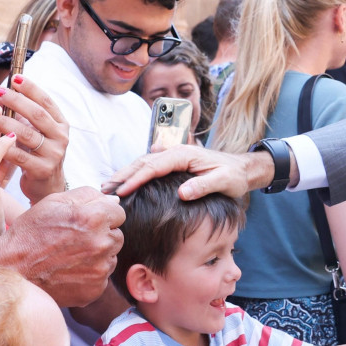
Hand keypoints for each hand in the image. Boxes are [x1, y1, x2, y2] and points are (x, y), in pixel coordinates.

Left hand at [0, 75, 69, 202]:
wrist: (47, 187)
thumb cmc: (37, 154)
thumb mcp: (38, 132)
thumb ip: (26, 116)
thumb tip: (2, 91)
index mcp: (60, 124)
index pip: (46, 101)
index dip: (31, 88)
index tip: (15, 77)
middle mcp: (61, 137)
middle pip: (37, 115)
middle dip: (16, 101)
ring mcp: (54, 154)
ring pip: (26, 134)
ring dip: (5, 123)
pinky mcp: (42, 170)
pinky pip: (19, 156)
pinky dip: (1, 147)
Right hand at [0, 188, 124, 306]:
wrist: (11, 271)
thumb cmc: (30, 234)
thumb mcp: (53, 203)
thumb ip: (87, 196)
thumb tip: (112, 199)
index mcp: (94, 219)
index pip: (118, 212)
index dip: (101, 215)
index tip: (86, 222)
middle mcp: (102, 244)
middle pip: (117, 235)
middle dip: (102, 235)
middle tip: (75, 240)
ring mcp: (100, 269)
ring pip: (111, 256)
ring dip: (97, 255)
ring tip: (69, 256)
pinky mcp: (95, 289)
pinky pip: (102, 277)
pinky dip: (90, 274)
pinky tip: (69, 271)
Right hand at [107, 145, 271, 198]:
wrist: (242, 169)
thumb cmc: (234, 176)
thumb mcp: (224, 181)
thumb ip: (204, 186)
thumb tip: (183, 194)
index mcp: (184, 154)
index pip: (154, 167)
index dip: (136, 179)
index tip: (121, 192)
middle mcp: (176, 152)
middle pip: (143, 162)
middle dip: (122, 175)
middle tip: (104, 190)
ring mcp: (173, 156)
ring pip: (143, 163)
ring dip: (125, 174)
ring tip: (107, 187)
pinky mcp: (173, 163)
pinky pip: (150, 167)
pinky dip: (134, 174)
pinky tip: (124, 183)